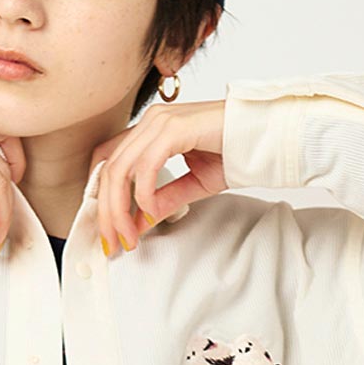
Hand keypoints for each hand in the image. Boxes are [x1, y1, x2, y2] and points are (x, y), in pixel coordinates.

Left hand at [89, 98, 226, 256]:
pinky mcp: (174, 128)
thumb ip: (161, 202)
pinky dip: (143, 193)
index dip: (99, 195)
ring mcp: (160, 122)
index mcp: (150, 130)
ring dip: (120, 209)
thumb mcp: (191, 185)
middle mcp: (150, 122)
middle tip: (112, 242)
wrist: (264, 137)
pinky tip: (150, 211)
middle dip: (106, 212)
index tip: (106, 228)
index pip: (108, 160)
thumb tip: (136, 224)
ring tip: (129, 236)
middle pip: (109, 169)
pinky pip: (146, 165)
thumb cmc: (233, 153)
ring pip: (120, 169)